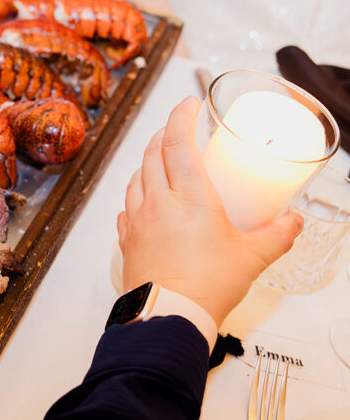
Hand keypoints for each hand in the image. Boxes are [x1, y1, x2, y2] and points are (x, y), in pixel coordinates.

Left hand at [116, 97, 302, 324]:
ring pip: (136, 178)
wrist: (169, 315)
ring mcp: (137, 220)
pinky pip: (126, 207)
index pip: (178, 142)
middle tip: (177, 130)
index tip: (188, 104)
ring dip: (147, 163)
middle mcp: (158, 201)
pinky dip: (135, 196)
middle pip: (152, 154)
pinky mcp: (126, 240)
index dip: (180, 116)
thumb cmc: (209, 285)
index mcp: (190, 196)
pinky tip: (143, 202)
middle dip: (164, 135)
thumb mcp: (253, 258)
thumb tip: (293, 223)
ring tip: (160, 162)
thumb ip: (277, 236)